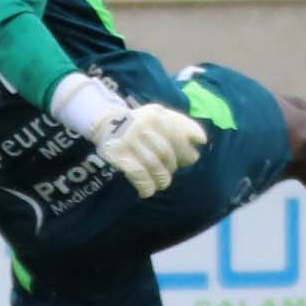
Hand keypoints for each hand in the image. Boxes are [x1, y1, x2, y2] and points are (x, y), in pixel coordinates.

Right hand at [90, 104, 207, 199]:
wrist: (104, 122)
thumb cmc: (141, 122)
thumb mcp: (160, 115)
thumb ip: (181, 125)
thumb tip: (201, 141)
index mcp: (156, 115)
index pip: (177, 136)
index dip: (186, 150)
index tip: (192, 158)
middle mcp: (143, 126)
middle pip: (167, 154)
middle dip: (173, 166)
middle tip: (170, 171)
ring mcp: (130, 141)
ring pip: (155, 166)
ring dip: (162, 179)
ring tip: (162, 183)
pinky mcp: (119, 156)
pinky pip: (139, 175)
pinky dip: (146, 186)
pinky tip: (147, 191)